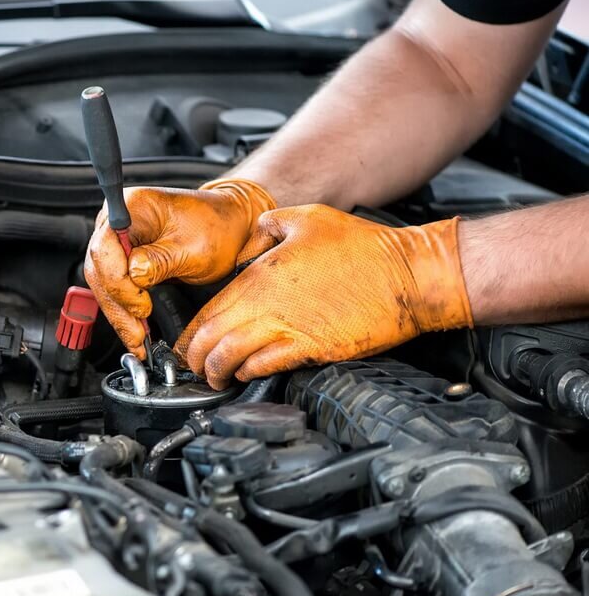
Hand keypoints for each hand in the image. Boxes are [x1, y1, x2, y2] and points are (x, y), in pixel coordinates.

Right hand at [84, 179, 276, 358]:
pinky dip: (124, 309)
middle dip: (118, 305)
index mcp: (133, 206)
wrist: (229, 225)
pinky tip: (134, 328)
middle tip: (136, 333)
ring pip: (103, 282)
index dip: (119, 282)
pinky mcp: (123, 257)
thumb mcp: (194, 248)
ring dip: (119, 313)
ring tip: (136, 338)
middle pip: (100, 268)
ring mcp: (118, 239)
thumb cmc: (216, 227)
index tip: (141, 305)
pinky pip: (115, 286)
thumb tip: (134, 275)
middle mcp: (118, 220)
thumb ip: (160, 261)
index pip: (106, 248)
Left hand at [174, 205, 472, 388]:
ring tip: (214, 378)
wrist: (408, 275)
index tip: (186, 343)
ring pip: (233, 356)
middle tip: (192, 367)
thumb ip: (269, 226)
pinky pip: (268, 366)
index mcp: (261, 274)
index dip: (191, 332)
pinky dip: (250, 373)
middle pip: (213, 337)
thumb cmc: (363, 247)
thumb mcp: (307, 218)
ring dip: (217, 371)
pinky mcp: (313, 348)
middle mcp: (268, 303)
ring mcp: (290, 327)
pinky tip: (246, 374)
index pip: (210, 309)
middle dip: (195, 358)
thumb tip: (253, 233)